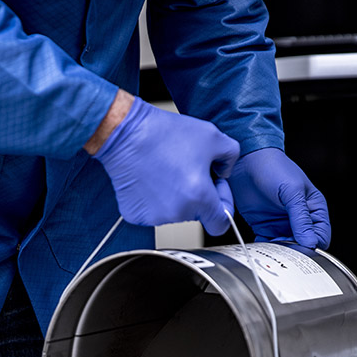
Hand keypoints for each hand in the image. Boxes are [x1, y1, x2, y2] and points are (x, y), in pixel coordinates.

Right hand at [93, 97, 239, 235]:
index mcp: (199, 198)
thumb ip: (231, 156)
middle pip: (197, 214)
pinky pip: (154, 211)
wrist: (125, 133)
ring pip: (175, 213)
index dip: (223, 204)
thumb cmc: (164, 133)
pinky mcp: (136, 215)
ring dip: (176, 196)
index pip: (221, 223)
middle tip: (187, 168)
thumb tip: (225, 171)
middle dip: (198, 194)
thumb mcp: (212, 135)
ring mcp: (154, 217)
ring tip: (166, 169)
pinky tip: (151, 178)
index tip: (215, 186)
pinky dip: (155, 198)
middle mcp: (177, 213)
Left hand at [229, 148, 330, 248]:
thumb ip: (301, 219)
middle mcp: (299, 218)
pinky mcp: (265, 226)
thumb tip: (310, 242)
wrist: (247, 161)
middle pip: (303, 245)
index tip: (300, 249)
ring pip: (285, 247)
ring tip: (271, 249)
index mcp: (314, 208)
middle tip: (283, 250)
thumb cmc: (275, 168)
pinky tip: (260, 247)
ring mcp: (282, 223)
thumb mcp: (292, 192)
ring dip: (278, 252)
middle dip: (294, 251)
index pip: (321, 236)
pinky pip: (267, 243)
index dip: (312, 245)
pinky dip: (264, 249)